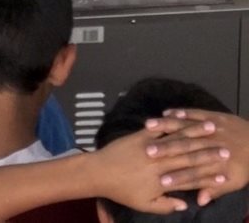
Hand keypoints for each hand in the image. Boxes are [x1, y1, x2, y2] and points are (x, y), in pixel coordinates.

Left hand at [87, 125, 227, 214]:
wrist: (97, 172)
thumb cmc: (121, 190)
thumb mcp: (144, 204)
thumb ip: (166, 205)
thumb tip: (186, 204)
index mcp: (161, 180)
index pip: (191, 178)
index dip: (209, 176)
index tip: (224, 174)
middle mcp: (159, 163)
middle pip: (189, 156)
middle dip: (210, 153)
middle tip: (226, 150)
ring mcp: (149, 147)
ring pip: (177, 139)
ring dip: (196, 134)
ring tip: (212, 129)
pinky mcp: (140, 135)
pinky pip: (159, 128)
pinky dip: (173, 123)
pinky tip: (186, 118)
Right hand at [151, 109, 248, 204]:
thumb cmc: (245, 165)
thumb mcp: (235, 182)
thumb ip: (216, 190)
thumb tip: (200, 201)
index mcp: (218, 163)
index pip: (195, 172)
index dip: (178, 177)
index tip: (161, 180)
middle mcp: (213, 144)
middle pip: (185, 147)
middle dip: (166, 149)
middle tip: (147, 152)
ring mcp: (213, 129)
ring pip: (187, 127)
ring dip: (167, 126)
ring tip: (149, 126)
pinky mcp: (214, 116)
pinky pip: (195, 113)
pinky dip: (180, 113)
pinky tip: (165, 113)